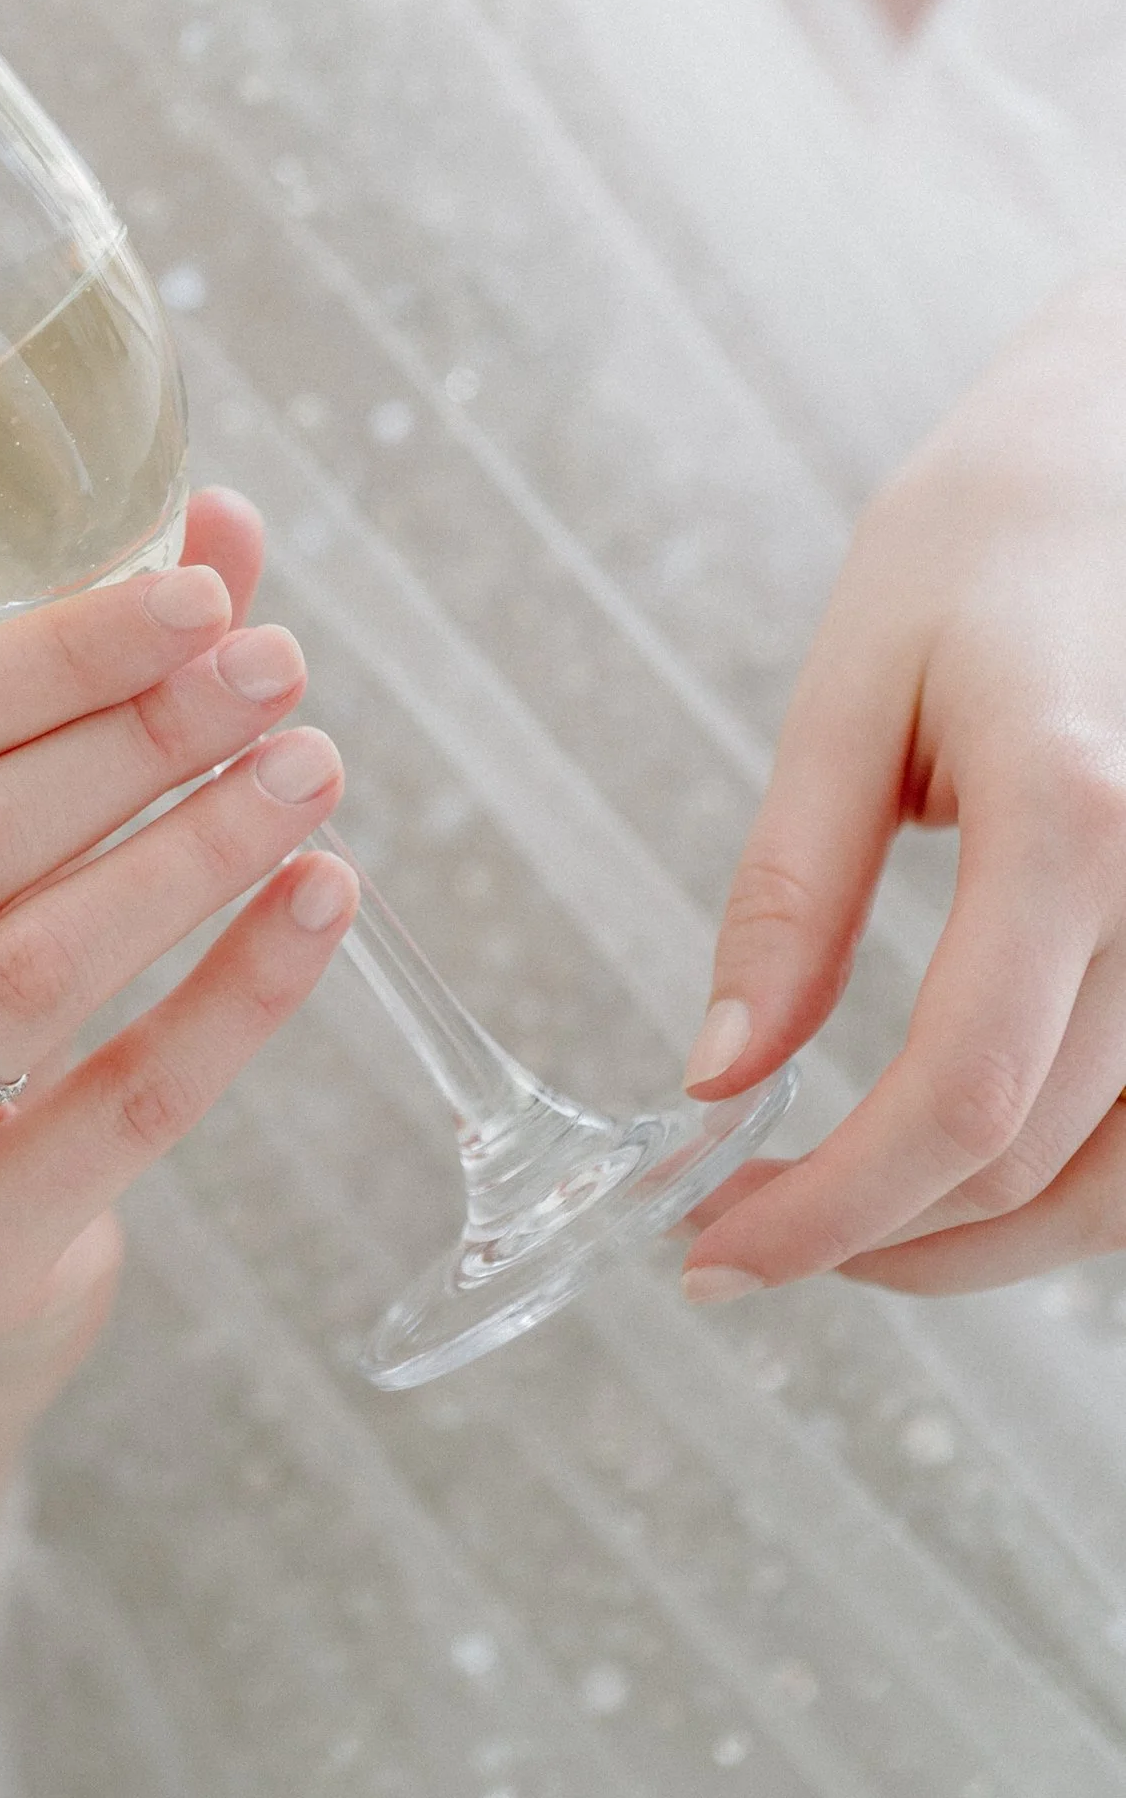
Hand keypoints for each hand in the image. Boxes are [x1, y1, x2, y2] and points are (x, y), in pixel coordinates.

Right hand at [0, 490, 354, 1550]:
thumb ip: (57, 694)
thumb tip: (227, 523)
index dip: (46, 657)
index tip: (197, 592)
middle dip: (138, 738)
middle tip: (279, 669)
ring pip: (33, 970)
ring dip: (192, 851)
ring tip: (311, 770)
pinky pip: (124, 1104)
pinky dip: (238, 991)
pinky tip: (323, 899)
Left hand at [681, 270, 1125, 1302]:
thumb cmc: (990, 547)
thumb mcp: (853, 691)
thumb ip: (792, 895)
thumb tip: (717, 1081)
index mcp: (1081, 818)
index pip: (962, 1096)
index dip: (834, 1210)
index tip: (719, 1251)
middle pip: (1037, 1157)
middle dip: (877, 1235)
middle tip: (744, 1238)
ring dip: (980, 1241)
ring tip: (842, 1226)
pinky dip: (1070, 1181)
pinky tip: (959, 1164)